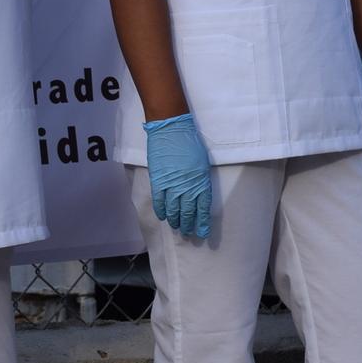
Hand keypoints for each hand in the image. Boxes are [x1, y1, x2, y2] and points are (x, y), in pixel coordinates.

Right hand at [142, 113, 212, 237]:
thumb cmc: (190, 141)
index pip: (203, 208)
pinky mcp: (158, 181)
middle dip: (188, 225)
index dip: (202, 222)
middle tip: (188, 234)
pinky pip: (159, 201)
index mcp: (201, 181)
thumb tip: (198, 192)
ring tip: (177, 228)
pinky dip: (161, 211)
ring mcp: (172, 185)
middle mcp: (187, 186)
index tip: (202, 233)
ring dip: (175, 221)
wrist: (171, 129)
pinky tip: (164, 217)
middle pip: (188, 212)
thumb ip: (201, 178)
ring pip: (173, 210)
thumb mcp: (202, 161)